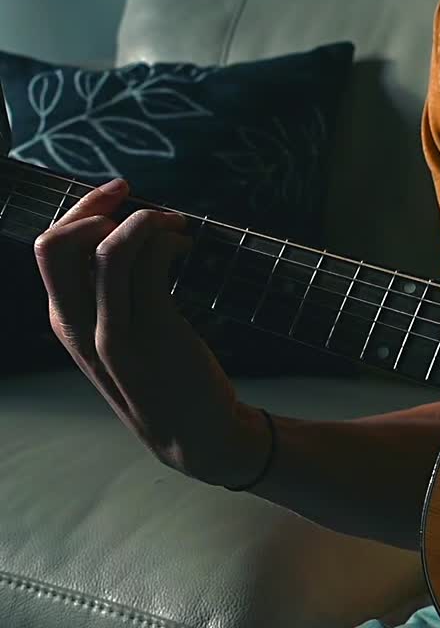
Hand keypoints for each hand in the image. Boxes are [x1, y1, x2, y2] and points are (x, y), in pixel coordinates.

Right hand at [33, 178, 266, 486]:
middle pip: (56, 243)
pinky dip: (168, 240)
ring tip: (176, 227)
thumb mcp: (117, 343)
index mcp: (65, 323)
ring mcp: (113, 330)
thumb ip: (106, 301)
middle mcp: (78, 326)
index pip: (48, 249)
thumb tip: (121, 239)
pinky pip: (150, 263)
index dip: (81, 211)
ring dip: (147, 220)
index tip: (118, 198)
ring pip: (109, 246)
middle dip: (96, 205)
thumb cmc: (164, 380)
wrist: (197, 436)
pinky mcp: (154, 331)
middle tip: (138, 200)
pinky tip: (186, 249)